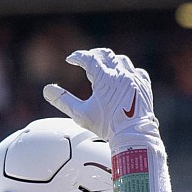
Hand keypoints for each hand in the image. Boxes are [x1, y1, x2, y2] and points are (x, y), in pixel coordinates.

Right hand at [41, 47, 156, 142]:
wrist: (134, 137)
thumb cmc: (107, 127)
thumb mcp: (81, 114)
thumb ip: (63, 101)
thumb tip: (47, 89)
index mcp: (105, 78)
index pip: (88, 58)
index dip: (78, 57)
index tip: (71, 59)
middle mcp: (121, 74)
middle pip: (106, 54)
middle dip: (93, 55)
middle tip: (86, 59)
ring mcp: (135, 79)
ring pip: (122, 60)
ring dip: (111, 61)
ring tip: (105, 66)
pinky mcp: (145, 87)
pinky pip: (137, 72)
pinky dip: (128, 71)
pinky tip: (124, 76)